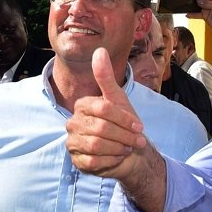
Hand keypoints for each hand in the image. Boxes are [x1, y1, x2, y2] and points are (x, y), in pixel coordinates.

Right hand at [66, 48, 166, 211]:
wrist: (128, 151)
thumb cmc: (124, 123)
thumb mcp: (119, 99)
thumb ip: (106, 77)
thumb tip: (99, 50)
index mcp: (82, 106)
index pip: (103, 109)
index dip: (124, 118)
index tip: (139, 126)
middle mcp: (73, 123)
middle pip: (101, 128)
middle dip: (124, 135)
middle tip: (138, 140)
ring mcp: (73, 143)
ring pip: (97, 146)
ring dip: (119, 148)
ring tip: (128, 147)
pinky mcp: (76, 161)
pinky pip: (94, 161)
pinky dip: (112, 160)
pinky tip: (118, 157)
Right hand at [187, 0, 211, 41]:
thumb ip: (208, 4)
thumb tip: (198, 2)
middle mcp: (210, 1)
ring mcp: (206, 8)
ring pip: (198, 4)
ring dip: (193, 4)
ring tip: (189, 5)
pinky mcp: (204, 15)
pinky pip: (196, 14)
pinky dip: (192, 14)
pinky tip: (188, 14)